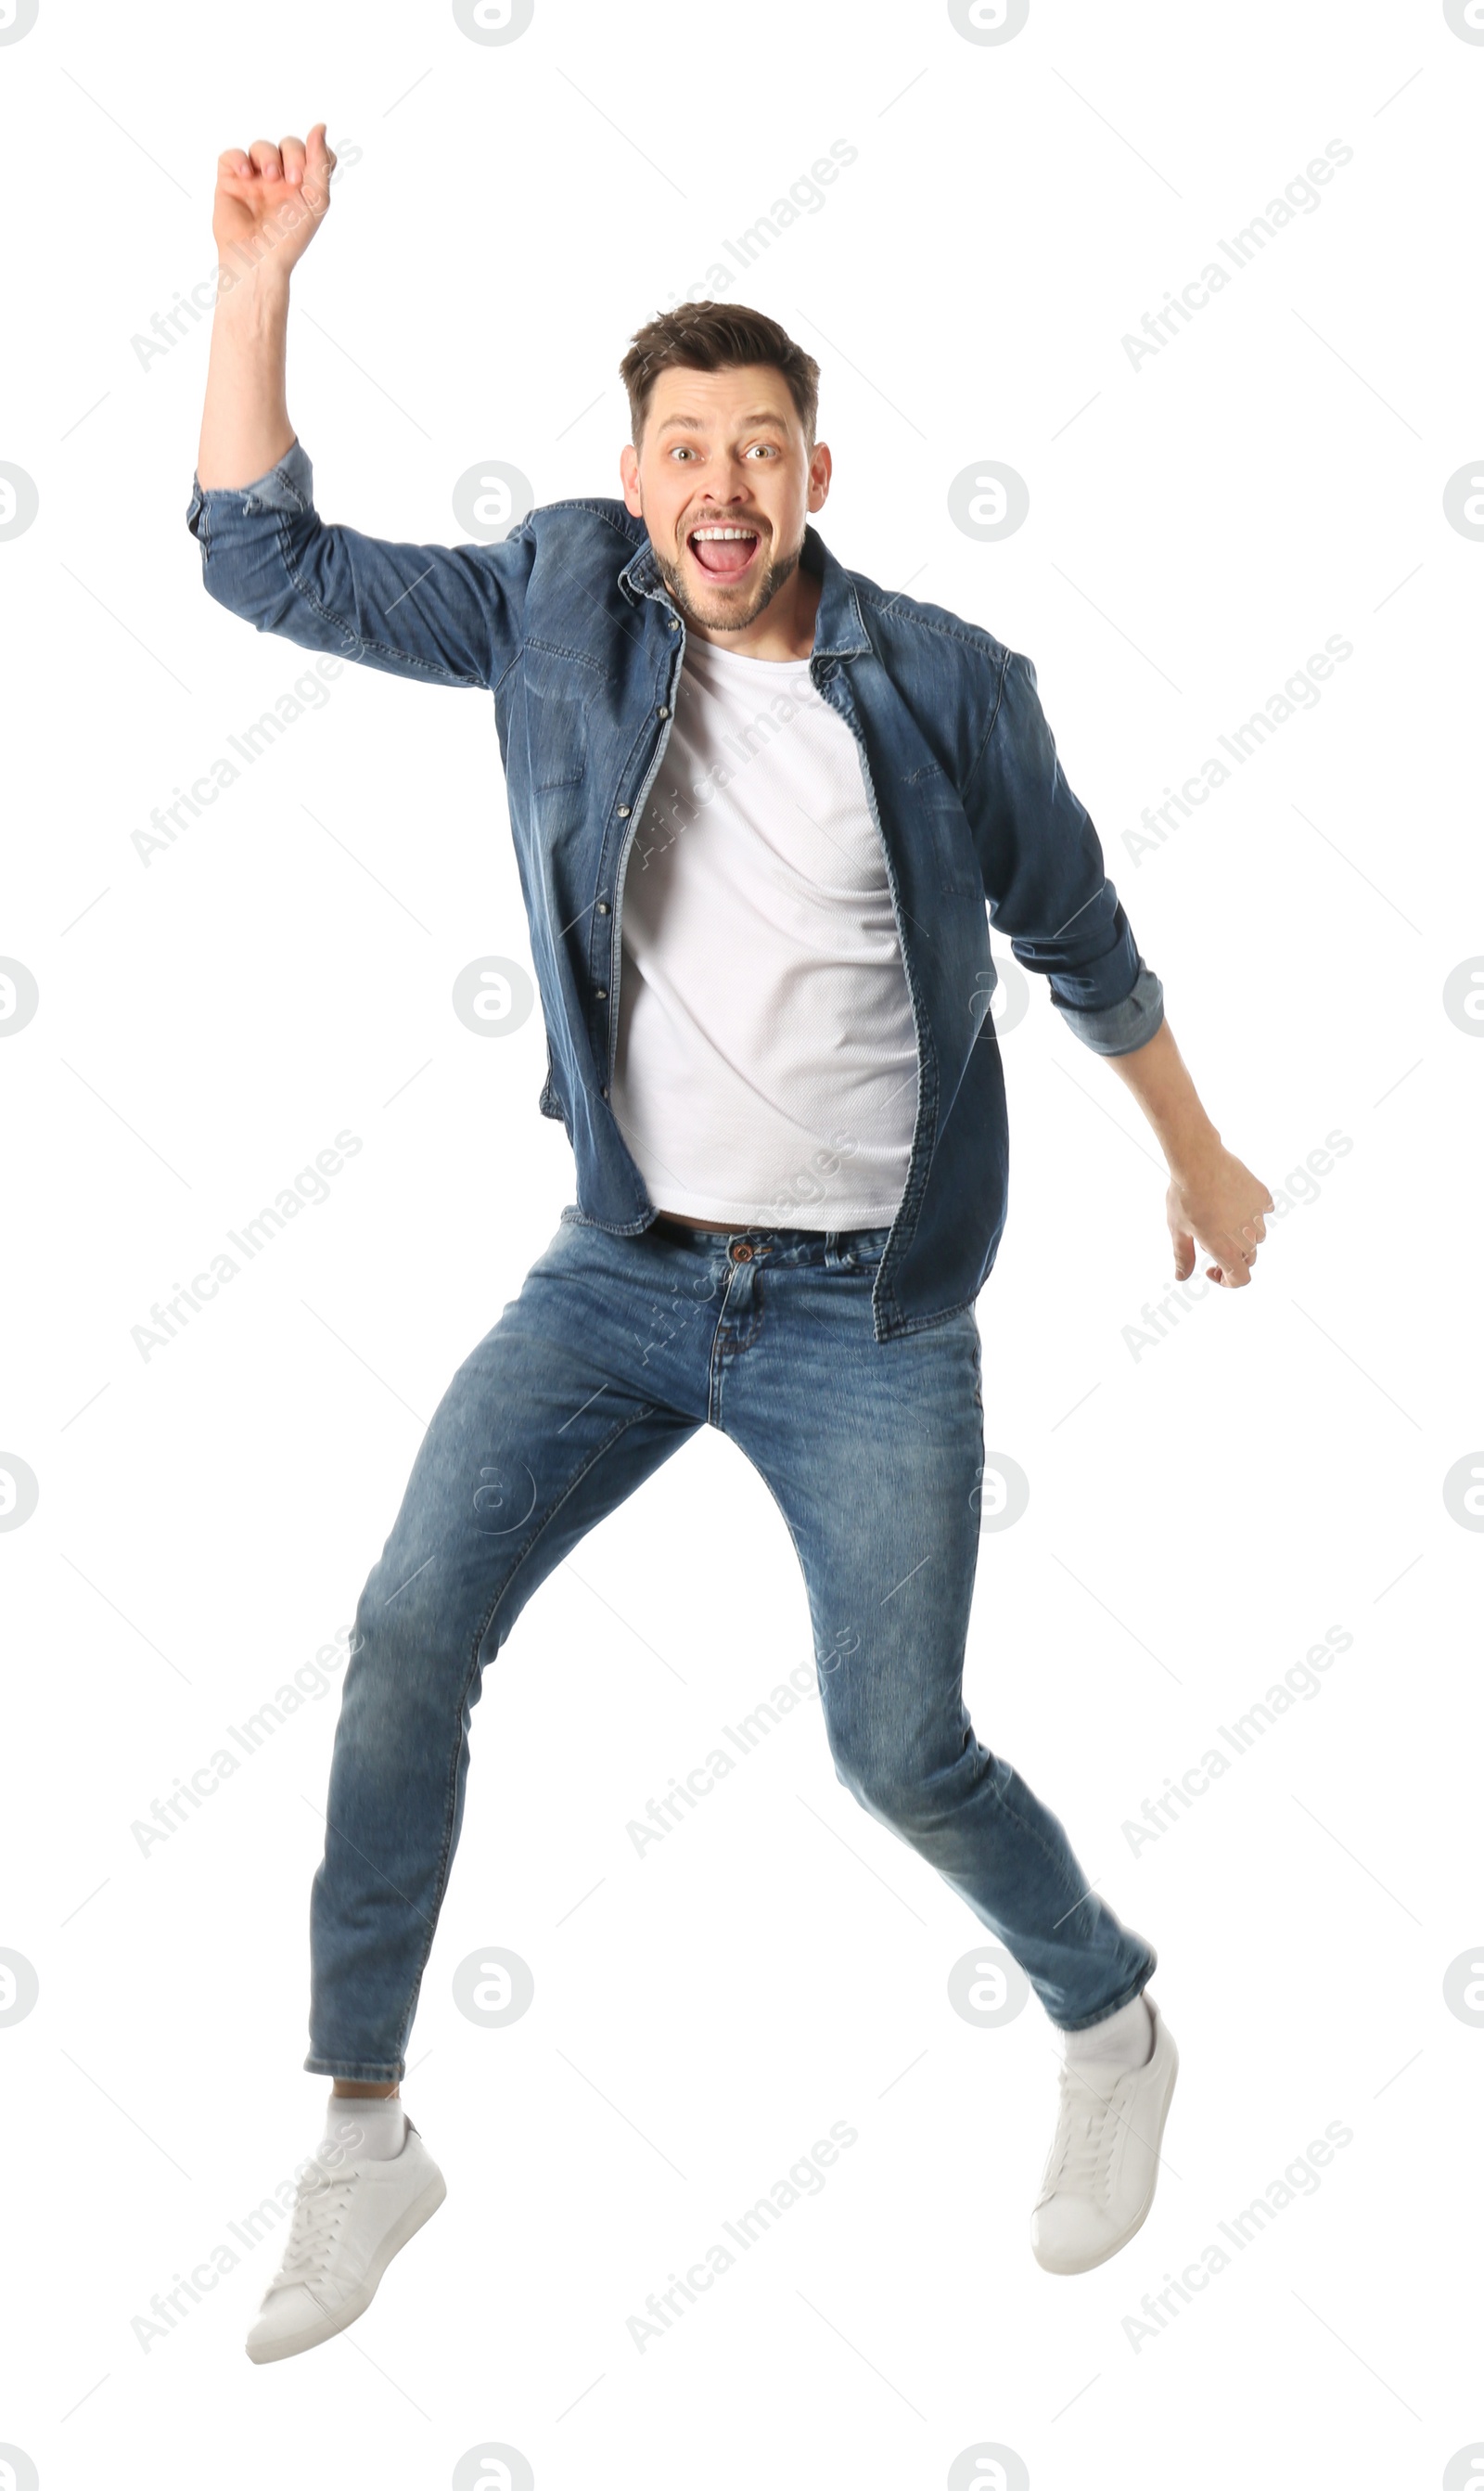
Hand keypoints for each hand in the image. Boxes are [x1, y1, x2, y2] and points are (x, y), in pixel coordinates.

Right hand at [213, 124, 335, 282]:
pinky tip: (246, 175)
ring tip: (269, 177)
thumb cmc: (290, 237)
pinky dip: (239, 159)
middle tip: (293, 180)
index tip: (311, 172)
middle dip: (293, 155)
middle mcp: (280, 180)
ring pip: (262, 146)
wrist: (259, 258)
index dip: (314, 153)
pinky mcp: (230, 181)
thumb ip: (321, 162)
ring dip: (268, 156)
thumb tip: (320, 125)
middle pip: (289, 145)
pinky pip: (232, 156)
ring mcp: (254, 179)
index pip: (312, 153)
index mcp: (303, 187)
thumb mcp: (316, 199)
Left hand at [1166, 1145, 1273, 1288]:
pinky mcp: (1262, 1195)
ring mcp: (1258, 1215)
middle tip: (1210, 1240)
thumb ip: (1183, 1257)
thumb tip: (1181, 1277)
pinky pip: (1264, 1210)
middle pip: (1248, 1258)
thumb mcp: (1178, 1230)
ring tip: (1221, 1219)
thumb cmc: (1184, 1197)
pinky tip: (1235, 1202)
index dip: (1227, 1281)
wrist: (1198, 1161)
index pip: (1241, 1279)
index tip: (1211, 1269)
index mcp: (1226, 1250)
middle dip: (1232, 1256)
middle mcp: (1247, 1236)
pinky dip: (1253, 1212)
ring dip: (1244, 1235)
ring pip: (1258, 1236)